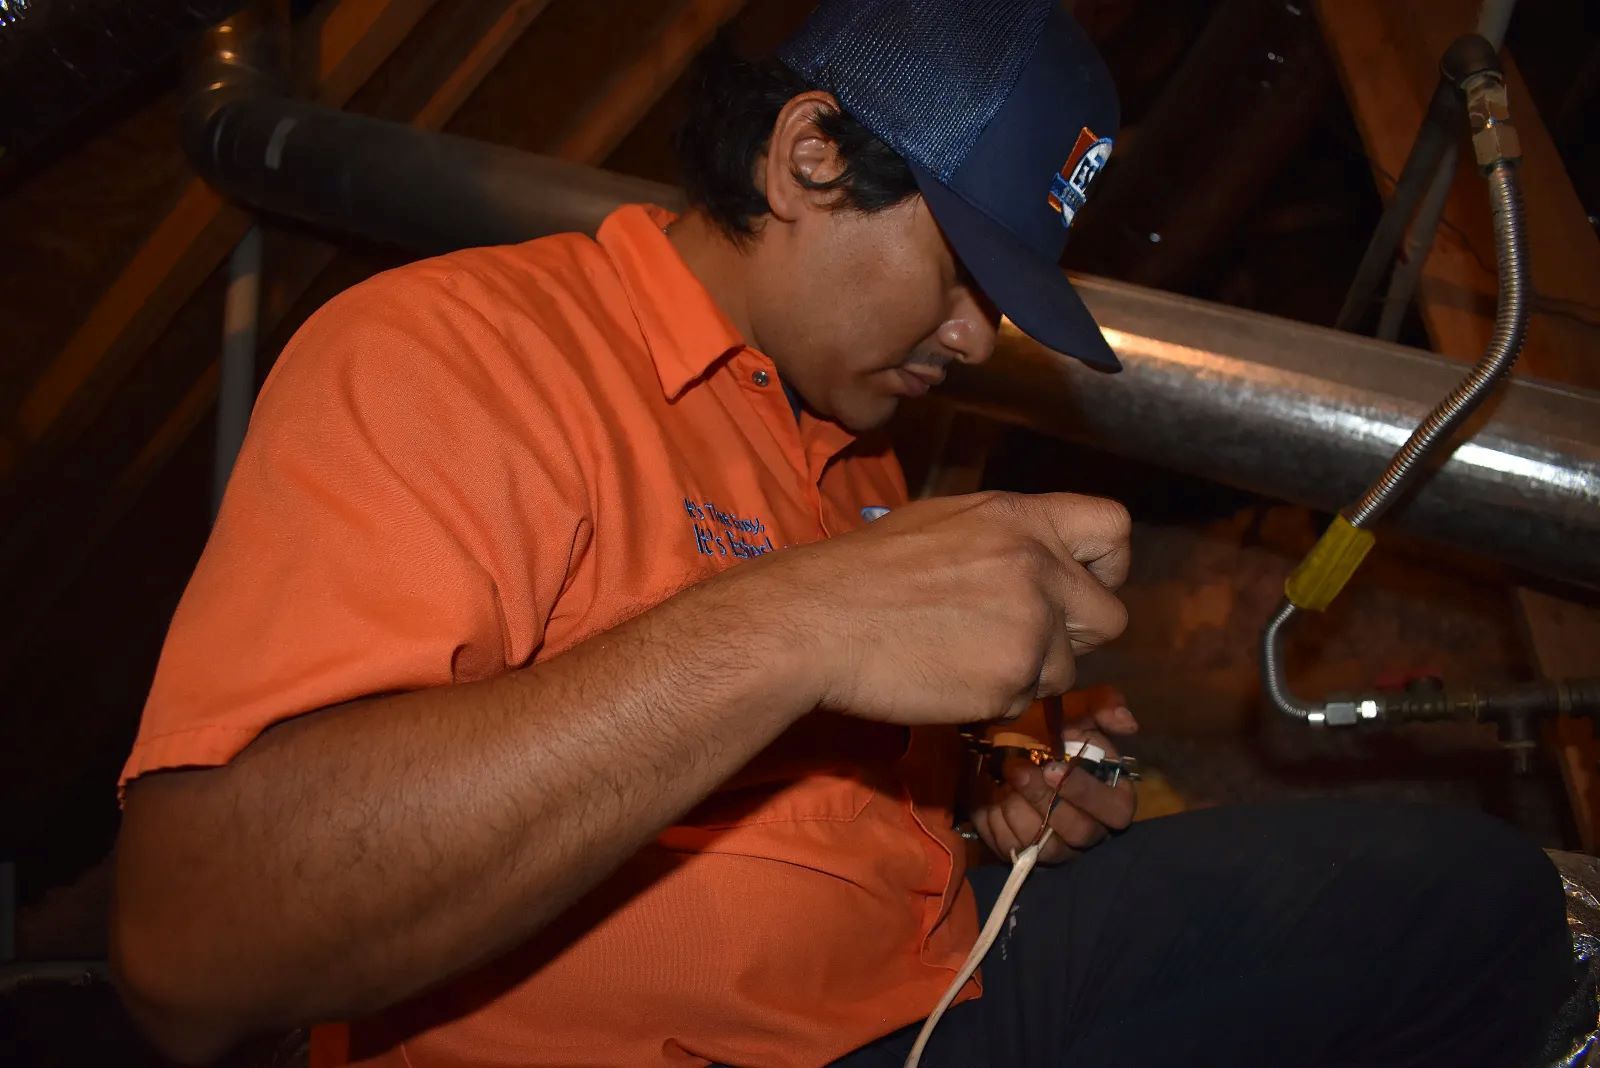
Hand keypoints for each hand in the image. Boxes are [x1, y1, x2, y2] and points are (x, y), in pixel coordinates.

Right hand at [742, 491, 1129, 726]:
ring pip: (1067, 668)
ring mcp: (1030, 625)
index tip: (1079, 586)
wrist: (816, 621)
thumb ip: (1007, 540)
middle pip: (1109, 617)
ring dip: (1027, 673)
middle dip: (1073, 637)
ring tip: (964, 658)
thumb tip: (1041, 561)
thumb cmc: (863, 572)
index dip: (1106, 567)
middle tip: (1020, 641)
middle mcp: (1038, 566)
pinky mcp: (1011, 678)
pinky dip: (994, 699)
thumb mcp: (944, 524)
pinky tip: (947, 678)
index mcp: (1020, 519)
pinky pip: (1026, 700)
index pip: (1115, 529)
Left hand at [969, 686, 1137, 863]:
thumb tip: (1128, 723)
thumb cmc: (1048, 733)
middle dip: (1046, 799)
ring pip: (1045, 843)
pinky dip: (998, 819)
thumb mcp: (1074, 712)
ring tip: (1001, 776)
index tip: (1053, 767)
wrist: (1001, 749)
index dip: (1086, 792)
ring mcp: (1058, 847)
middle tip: (1018, 769)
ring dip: (1018, 807)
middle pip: (1080, 830)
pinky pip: (1013, 847)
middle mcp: (1091, 828)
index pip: (1116, 810)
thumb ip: (1102, 707)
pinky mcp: (1024, 853)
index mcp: (1112, 798)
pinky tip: (992, 793)